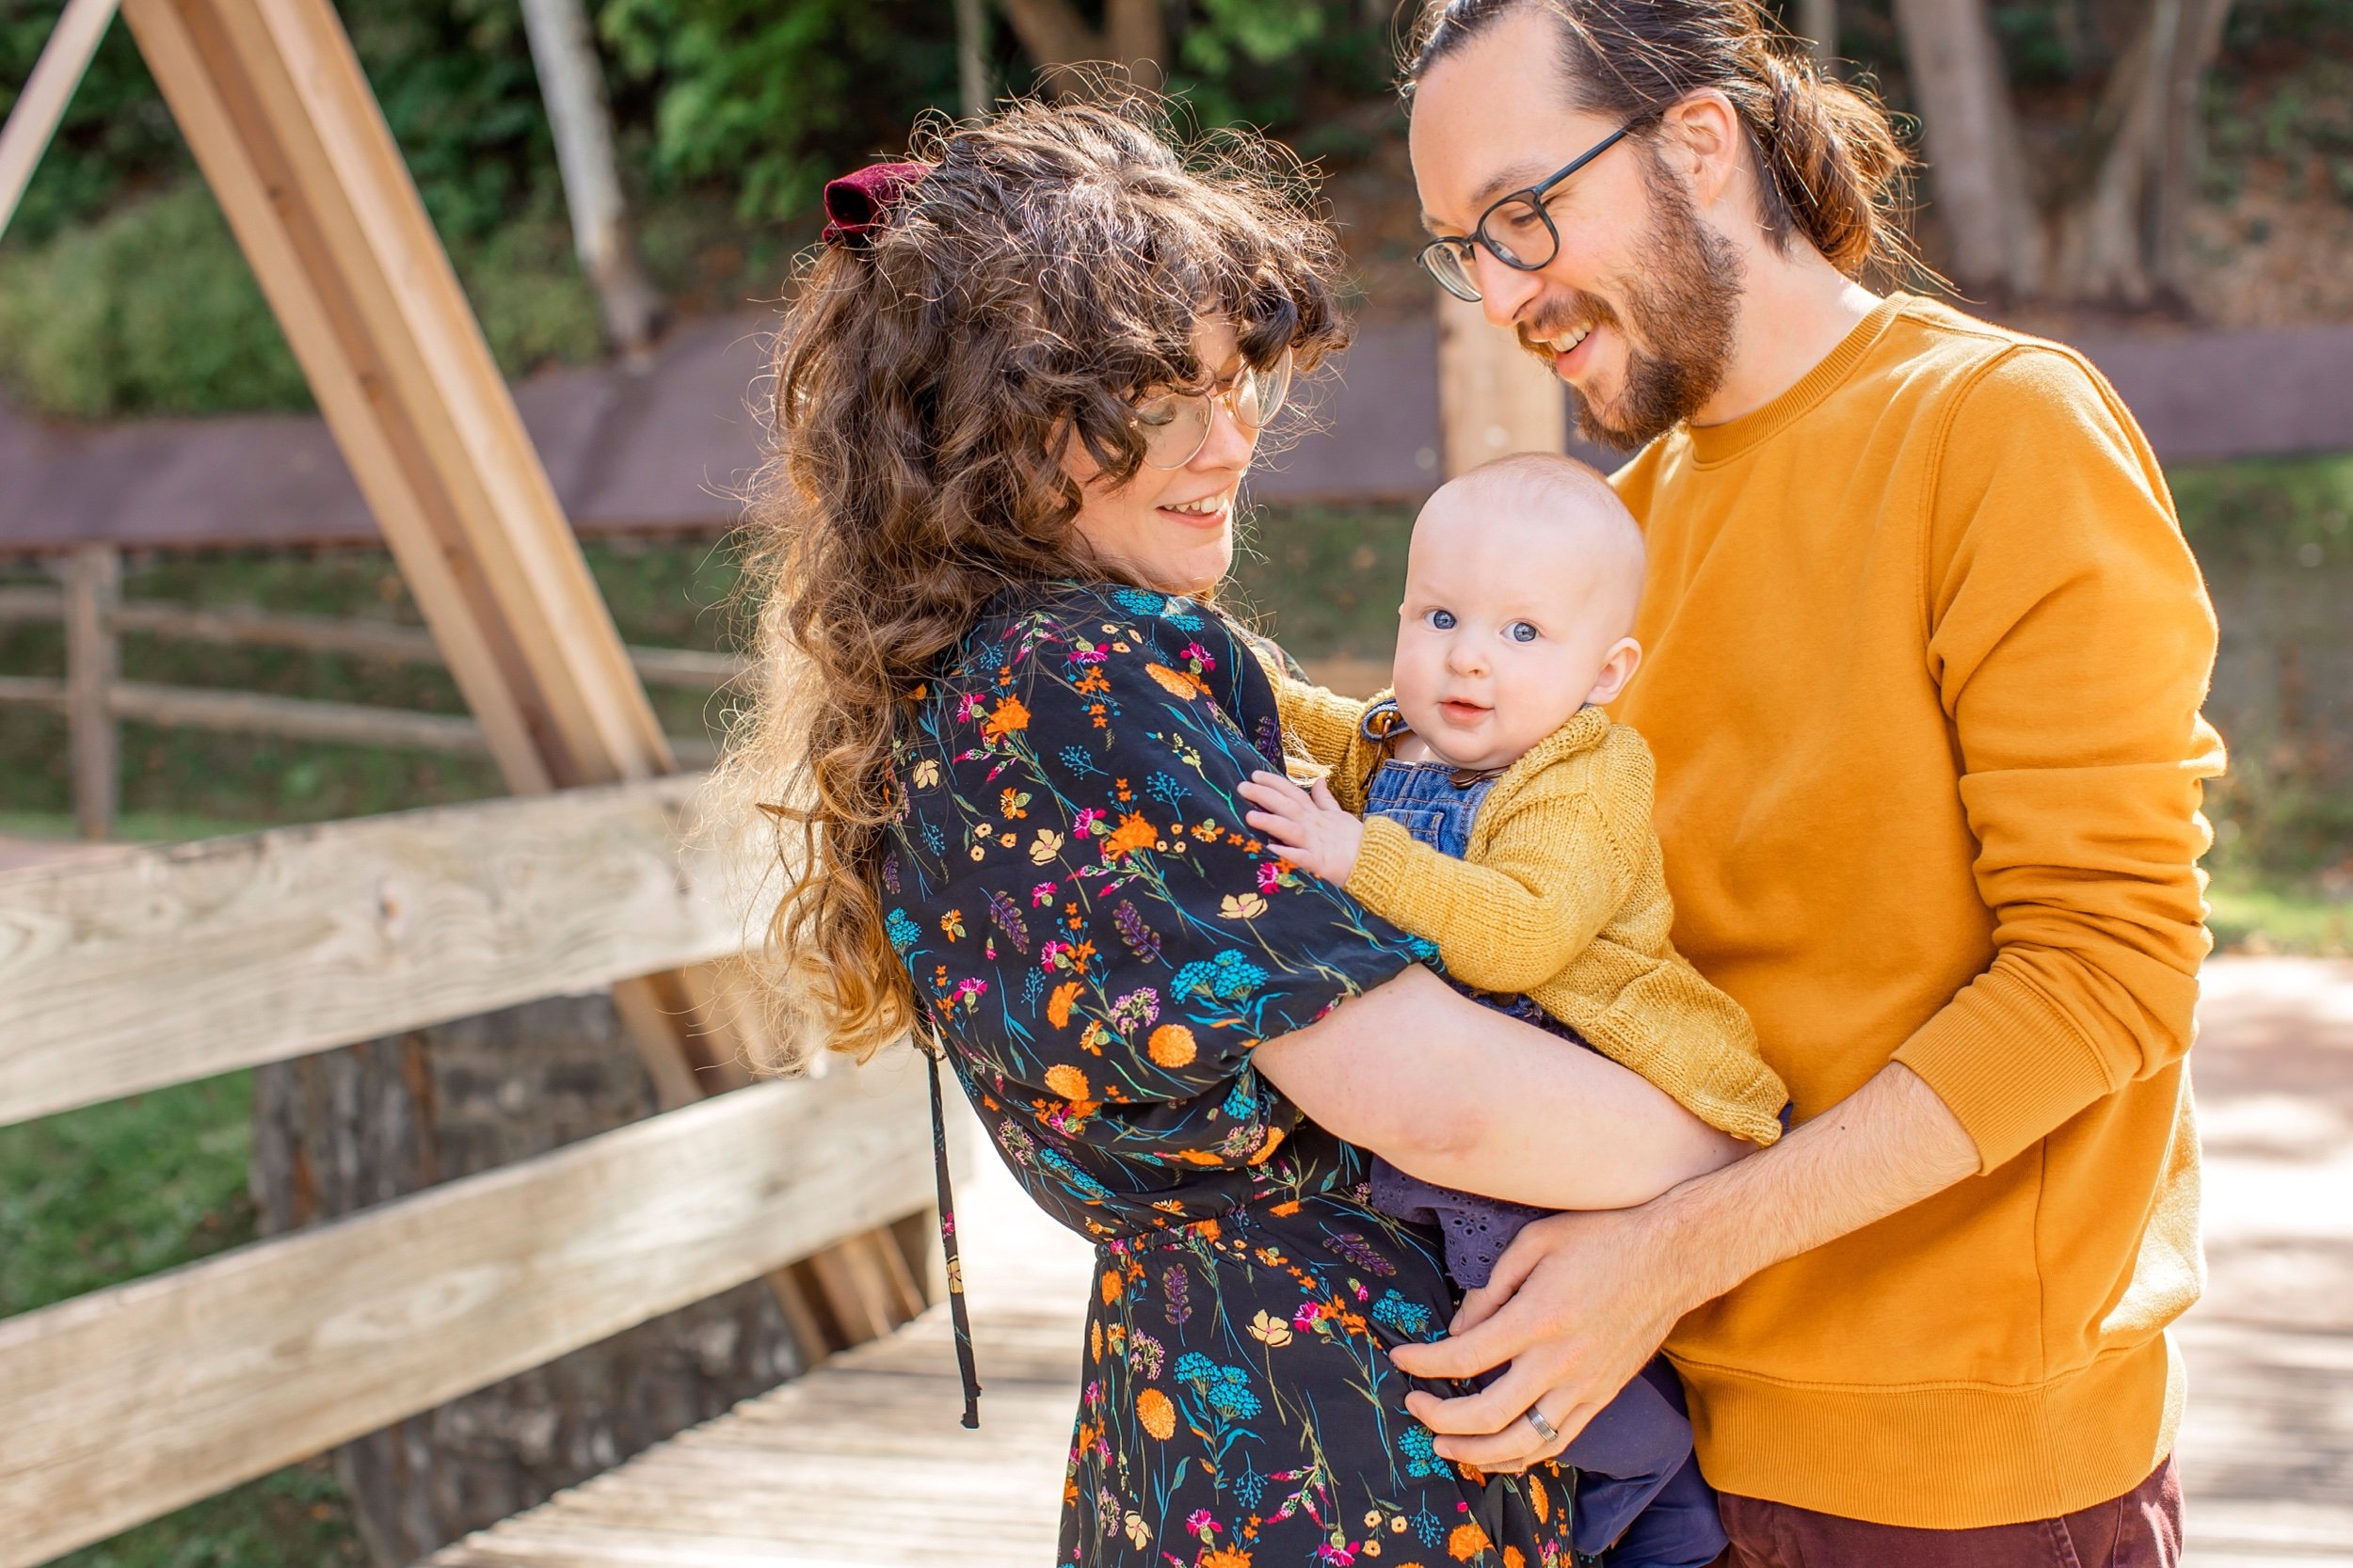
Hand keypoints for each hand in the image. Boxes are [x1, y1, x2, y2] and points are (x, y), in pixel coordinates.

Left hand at [1239, 771, 1365, 884]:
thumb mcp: (1339, 816)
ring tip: (1250, 816)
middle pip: (1287, 806)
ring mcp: (1316, 844)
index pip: (1293, 793)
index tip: (1254, 774)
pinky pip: (1302, 858)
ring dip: (1271, 822)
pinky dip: (1288, 853)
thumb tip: (1317, 780)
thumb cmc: (1355, 841)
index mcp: (1317, 815)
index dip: (1274, 783)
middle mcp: (1314, 826)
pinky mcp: (1320, 864)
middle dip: (1264, 795)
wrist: (1375, 863)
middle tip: (1242, 787)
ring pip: (1291, 829)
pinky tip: (1271, 850)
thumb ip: (1324, 800)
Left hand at [1386, 1205, 1701, 1472]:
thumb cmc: (1602, 1238)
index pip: (1465, 1357)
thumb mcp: (1536, 1242)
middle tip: (1414, 1406)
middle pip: (1487, 1414)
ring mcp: (1585, 1386)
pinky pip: (1558, 1443)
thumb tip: (1458, 1329)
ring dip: (1476, 1454)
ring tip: (1444, 1446)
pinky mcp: (1603, 1397)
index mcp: (1538, 1317)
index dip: (1424, 1364)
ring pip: (1523, 1445)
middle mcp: (1561, 1361)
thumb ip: (1492, 1287)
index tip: (1400, 1359)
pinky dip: (1521, 1456)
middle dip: (1440, 1418)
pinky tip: (1496, 1453)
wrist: (1672, 1258)